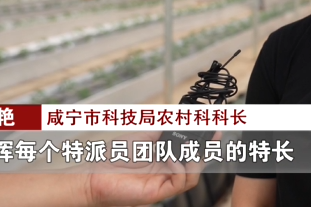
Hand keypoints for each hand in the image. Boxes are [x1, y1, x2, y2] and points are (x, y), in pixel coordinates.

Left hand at [82, 131, 220, 206]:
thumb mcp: (143, 135)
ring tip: (188, 150)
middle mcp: (166, 170)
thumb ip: (162, 128)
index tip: (214, 130)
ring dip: (194, 161)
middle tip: (213, 138)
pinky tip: (170, 159)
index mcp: (164, 156)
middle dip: (207, 151)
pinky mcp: (159, 192)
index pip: (190, 150)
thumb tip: (180, 117)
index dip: (204, 142)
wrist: (96, 174)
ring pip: (192, 177)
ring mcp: (164, 182)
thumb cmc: (114, 157)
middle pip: (196, 164)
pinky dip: (180, 169)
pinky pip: (180, 183)